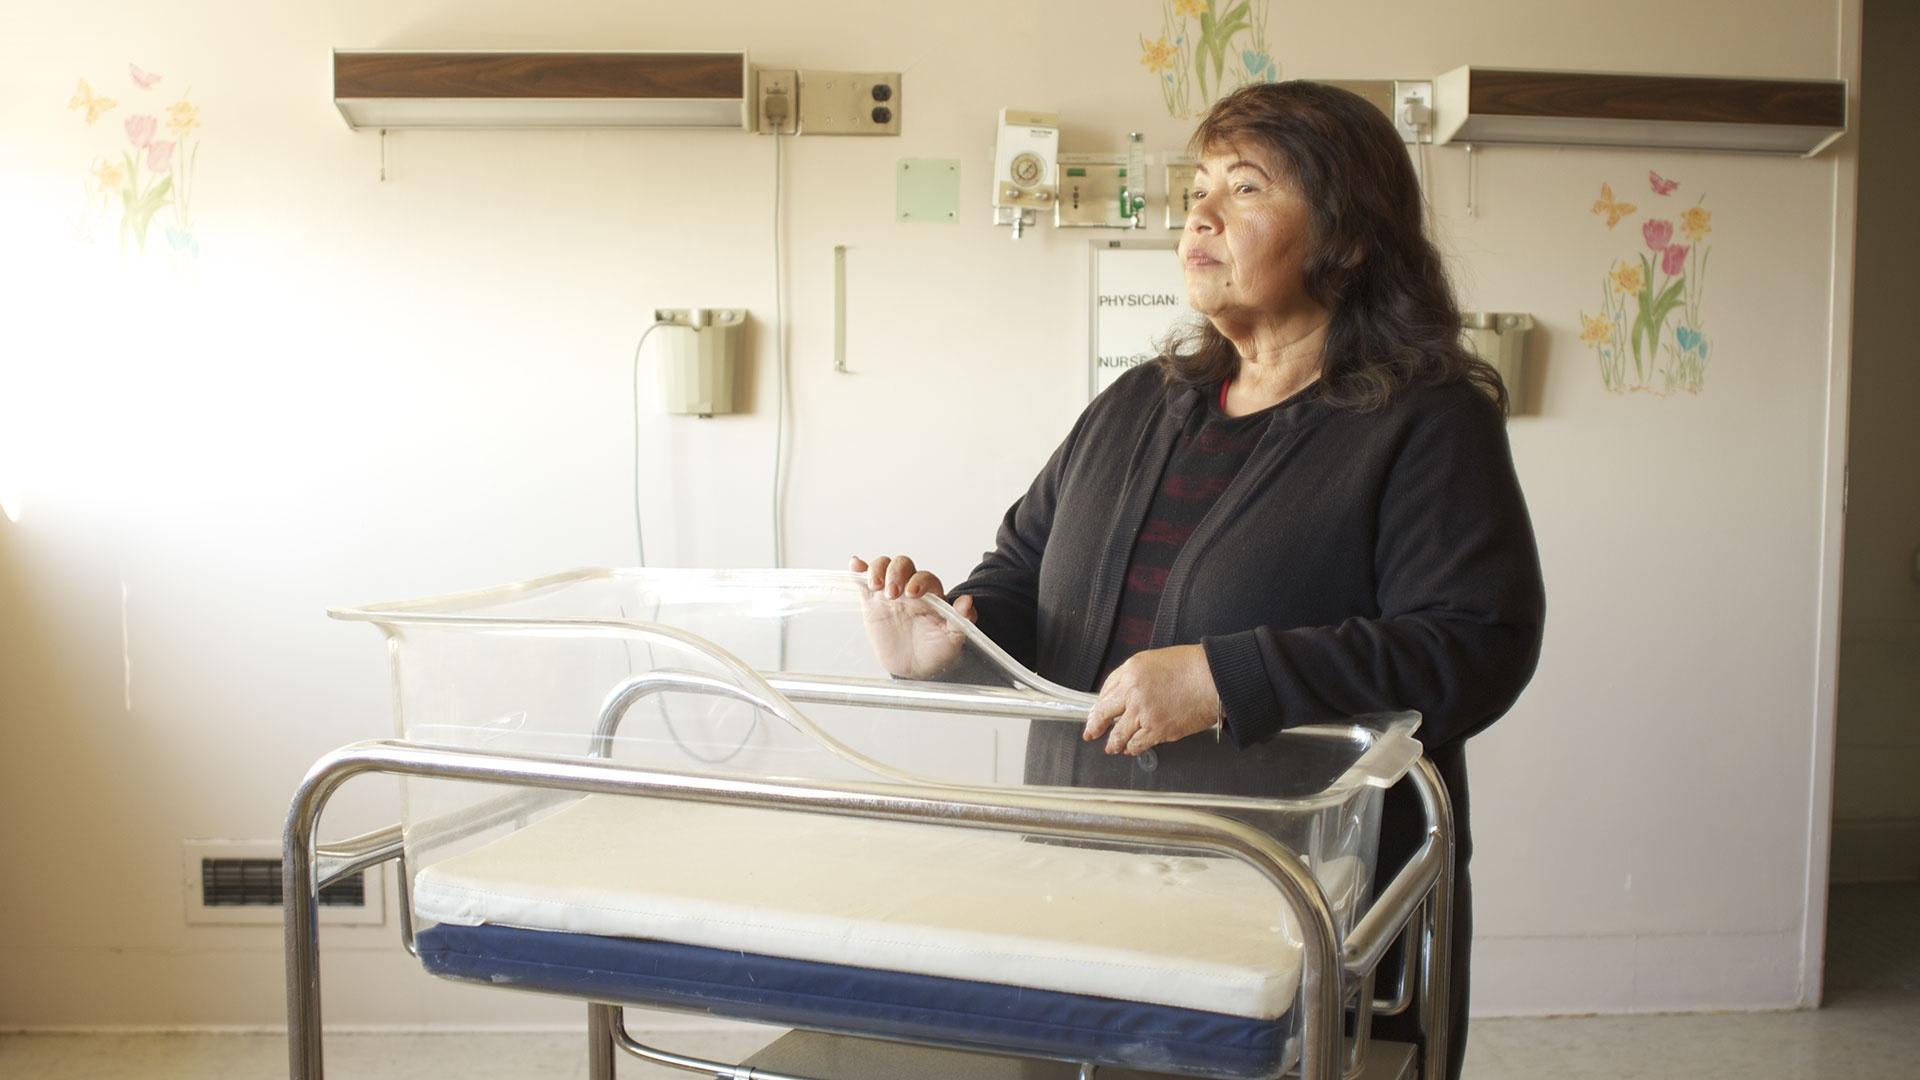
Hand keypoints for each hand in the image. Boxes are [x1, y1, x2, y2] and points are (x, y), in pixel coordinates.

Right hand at [850, 555, 978, 678]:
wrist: (915, 667)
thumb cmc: (937, 651)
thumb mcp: (952, 639)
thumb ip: (961, 620)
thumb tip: (967, 601)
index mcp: (931, 594)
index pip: (925, 577)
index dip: (919, 581)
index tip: (912, 594)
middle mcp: (910, 588)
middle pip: (902, 565)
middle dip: (896, 573)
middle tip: (892, 593)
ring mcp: (890, 593)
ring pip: (883, 567)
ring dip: (877, 569)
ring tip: (874, 585)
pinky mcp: (872, 602)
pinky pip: (864, 581)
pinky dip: (859, 570)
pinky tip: (855, 566)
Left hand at [1083, 645, 1221, 754]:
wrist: (1213, 679)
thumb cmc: (1190, 667)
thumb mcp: (1153, 660)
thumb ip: (1133, 676)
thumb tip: (1121, 694)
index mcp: (1130, 672)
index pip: (1105, 692)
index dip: (1098, 706)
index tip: (1095, 713)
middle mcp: (1132, 693)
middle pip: (1104, 714)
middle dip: (1094, 726)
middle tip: (1090, 733)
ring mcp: (1144, 713)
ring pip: (1118, 734)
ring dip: (1113, 743)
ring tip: (1111, 747)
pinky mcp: (1158, 730)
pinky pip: (1137, 744)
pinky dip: (1131, 748)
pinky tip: (1130, 749)